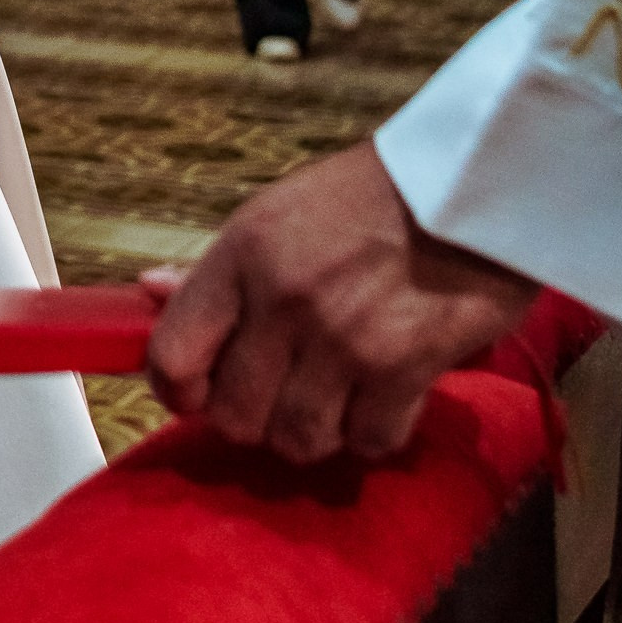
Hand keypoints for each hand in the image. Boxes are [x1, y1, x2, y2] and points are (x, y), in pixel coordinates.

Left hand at [142, 139, 536, 462]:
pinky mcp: (404, 368)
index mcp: (242, 254)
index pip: (173, 353)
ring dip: (312, 431)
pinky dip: (372, 433)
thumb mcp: (278, 213)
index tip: (194, 396)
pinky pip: (367, 441)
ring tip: (330, 399)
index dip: (177, 391)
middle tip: (275, 396)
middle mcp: (284, 299)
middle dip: (252, 417)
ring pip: (297, 439)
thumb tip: (152, 290)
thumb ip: (216, 268)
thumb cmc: (370, 197)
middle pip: (234, 414)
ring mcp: (344, 338)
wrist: (469, 182)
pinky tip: (381, 398)